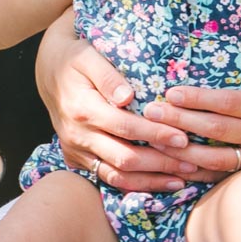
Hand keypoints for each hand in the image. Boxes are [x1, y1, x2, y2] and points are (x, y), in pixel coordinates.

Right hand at [35, 13, 200, 193]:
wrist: (48, 73)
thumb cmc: (75, 59)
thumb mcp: (87, 56)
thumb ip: (107, 74)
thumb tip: (127, 96)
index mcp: (82, 109)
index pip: (125, 127)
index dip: (155, 134)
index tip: (183, 137)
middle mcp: (78, 135)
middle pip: (124, 158)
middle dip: (160, 163)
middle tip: (191, 164)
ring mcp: (77, 151)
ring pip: (117, 176)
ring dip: (151, 181)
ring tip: (182, 180)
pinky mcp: (78, 160)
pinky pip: (108, 178)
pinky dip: (135, 185)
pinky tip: (159, 183)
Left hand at [150, 38, 240, 188]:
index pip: (231, 104)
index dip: (200, 99)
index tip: (173, 93)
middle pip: (216, 131)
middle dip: (181, 122)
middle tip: (151, 114)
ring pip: (215, 160)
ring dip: (183, 152)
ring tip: (154, 142)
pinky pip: (222, 178)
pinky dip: (197, 175)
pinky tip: (173, 168)